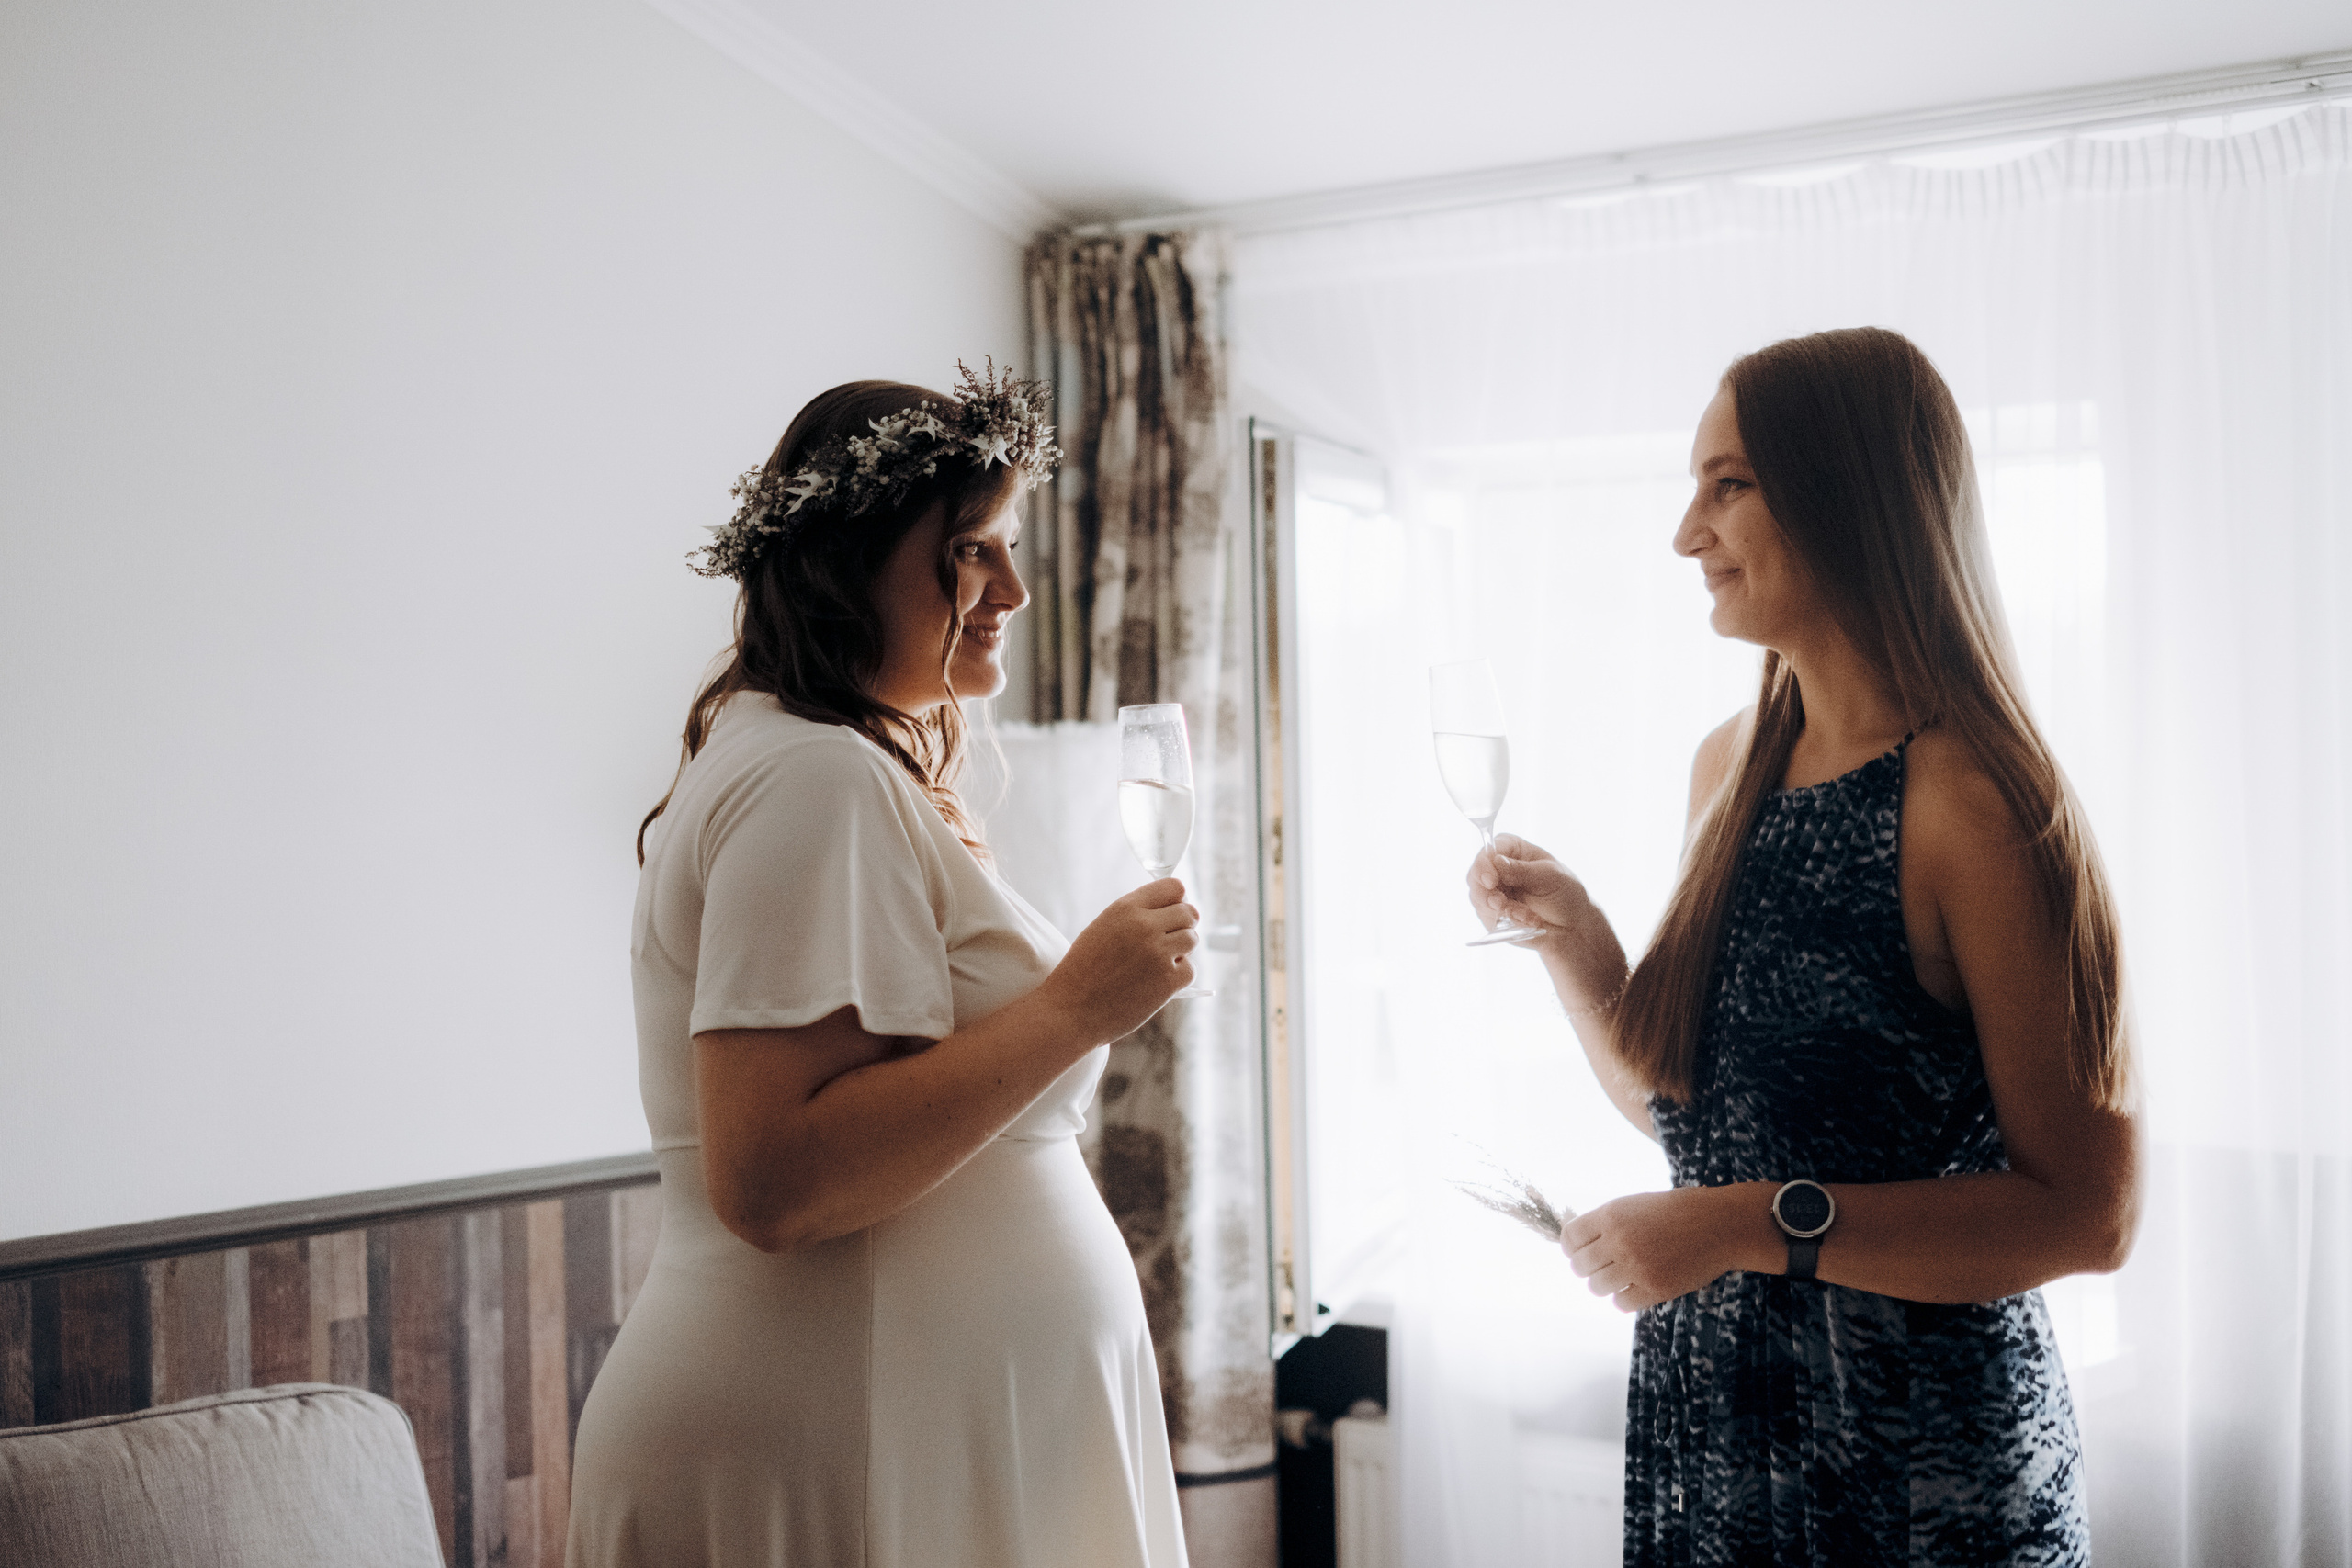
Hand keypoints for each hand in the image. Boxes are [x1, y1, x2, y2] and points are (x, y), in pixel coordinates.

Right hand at [1041, 879, 1199, 1043]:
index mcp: (1126, 908)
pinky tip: (1155, 982)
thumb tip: (1172, 908)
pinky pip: (1190, 970)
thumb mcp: (1103, 927)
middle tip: (1168, 941)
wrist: (1072, 1010)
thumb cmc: (1084, 969)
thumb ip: (1136, 914)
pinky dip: (1177, 977)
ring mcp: (1159, 953)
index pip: (1174, 887)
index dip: (1177, 900)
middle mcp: (1145, 926)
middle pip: (1190, 913)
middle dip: (1183, 925)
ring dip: (1181, 950)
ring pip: (1192, 939)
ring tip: (1157, 962)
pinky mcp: (1168, 981)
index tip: (1171, 913)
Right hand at [1465, 833, 1595, 935]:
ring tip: (1527, 915)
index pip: (1488, 851)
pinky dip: (1509, 922)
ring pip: (1479, 899)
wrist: (1573, 927)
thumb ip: (1522, 870)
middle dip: (1486, 893)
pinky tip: (1529, 922)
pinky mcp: (1492, 915)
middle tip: (1500, 905)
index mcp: (1512, 850)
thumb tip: (1496, 861)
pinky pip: (1489, 918)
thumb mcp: (1550, 876)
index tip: (1490, 881)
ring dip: (1502, 910)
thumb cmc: (1565, 893)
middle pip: (1475, 875)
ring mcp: (1493, 892)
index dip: (1484, 865)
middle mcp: (1498, 869)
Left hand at [1560, 1187, 1753, 1312]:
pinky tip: (1635, 1288)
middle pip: (1579, 1265)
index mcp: (1611, 1215)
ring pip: (1596, 1287)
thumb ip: (1607, 1222)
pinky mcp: (1654, 1289)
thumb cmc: (1678, 1211)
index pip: (1569, 1238)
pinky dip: (1624, 1298)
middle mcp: (1619, 1241)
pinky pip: (1621, 1303)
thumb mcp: (1636, 1205)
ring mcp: (1636, 1267)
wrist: (1720, 1225)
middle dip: (1586, 1267)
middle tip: (1601, 1266)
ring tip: (1619, 1277)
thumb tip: (1576, 1242)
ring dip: (1604, 1284)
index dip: (1571, 1247)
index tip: (1578, 1252)